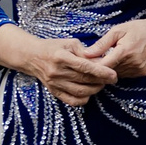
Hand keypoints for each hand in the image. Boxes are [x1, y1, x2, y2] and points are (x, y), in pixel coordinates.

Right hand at [0, 27, 116, 106]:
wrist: (31, 56)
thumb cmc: (53, 47)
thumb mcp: (69, 43)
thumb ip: (86, 52)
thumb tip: (103, 61)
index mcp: (61, 57)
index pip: (85, 67)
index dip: (101, 72)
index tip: (114, 75)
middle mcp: (56, 72)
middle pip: (84, 80)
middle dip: (102, 81)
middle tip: (112, 79)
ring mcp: (54, 83)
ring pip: (80, 92)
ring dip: (95, 90)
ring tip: (101, 84)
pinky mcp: (53, 91)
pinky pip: (71, 101)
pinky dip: (83, 99)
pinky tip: (89, 93)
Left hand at [83, 14, 145, 80]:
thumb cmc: (138, 29)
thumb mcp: (118, 30)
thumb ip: (101, 43)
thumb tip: (85, 54)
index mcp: (125, 51)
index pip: (103, 66)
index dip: (92, 66)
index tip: (84, 62)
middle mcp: (132, 63)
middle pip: (108, 71)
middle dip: (100, 66)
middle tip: (95, 58)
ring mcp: (138, 70)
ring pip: (115, 74)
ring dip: (109, 69)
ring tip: (109, 57)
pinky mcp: (141, 73)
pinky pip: (124, 74)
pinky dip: (119, 69)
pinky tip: (121, 60)